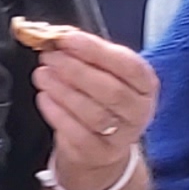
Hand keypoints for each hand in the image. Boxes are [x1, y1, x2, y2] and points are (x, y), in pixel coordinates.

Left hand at [29, 29, 157, 188]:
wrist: (100, 147)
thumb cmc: (102, 99)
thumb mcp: (104, 73)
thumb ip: (87, 53)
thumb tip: (59, 36)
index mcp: (145, 85)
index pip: (128, 65)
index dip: (96, 50)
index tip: (68, 38)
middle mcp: (139, 111)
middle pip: (111, 91)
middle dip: (76, 70)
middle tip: (50, 56)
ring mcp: (121, 136)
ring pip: (93, 113)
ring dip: (63, 90)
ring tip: (43, 74)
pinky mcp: (99, 153)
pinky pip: (77, 133)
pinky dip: (57, 113)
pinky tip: (45, 97)